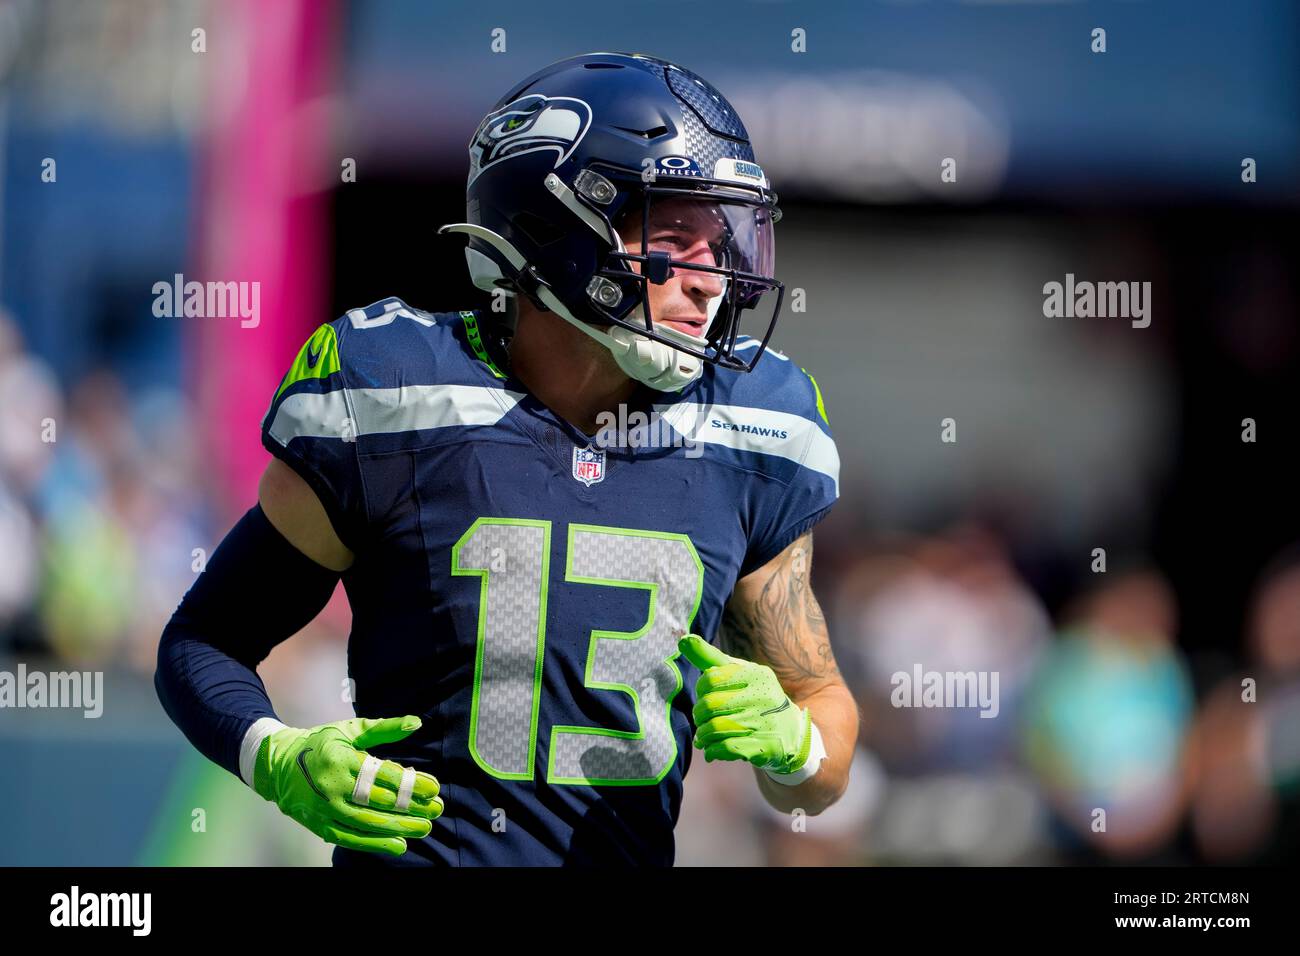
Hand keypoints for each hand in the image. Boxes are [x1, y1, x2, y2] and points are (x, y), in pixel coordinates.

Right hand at [253, 715, 443, 854]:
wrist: (276, 764)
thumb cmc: (320, 744)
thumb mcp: (350, 729)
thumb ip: (384, 728)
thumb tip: (416, 723)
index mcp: (342, 758)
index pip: (383, 774)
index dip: (411, 783)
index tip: (434, 788)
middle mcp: (332, 785)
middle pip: (378, 801)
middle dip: (411, 808)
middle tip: (436, 810)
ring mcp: (324, 808)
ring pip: (367, 823)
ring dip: (399, 827)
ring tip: (424, 828)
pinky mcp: (318, 824)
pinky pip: (349, 838)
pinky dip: (375, 844)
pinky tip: (399, 845)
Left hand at [677, 634, 812, 774]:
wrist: (790, 731)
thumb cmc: (755, 696)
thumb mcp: (739, 673)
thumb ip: (710, 658)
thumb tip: (683, 640)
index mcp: (756, 674)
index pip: (710, 678)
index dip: (700, 689)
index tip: (705, 696)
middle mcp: (763, 696)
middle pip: (710, 705)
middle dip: (699, 715)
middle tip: (701, 718)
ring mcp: (765, 722)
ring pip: (715, 728)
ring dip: (703, 735)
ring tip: (704, 736)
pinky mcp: (764, 746)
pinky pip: (726, 747)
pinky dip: (712, 749)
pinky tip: (712, 748)